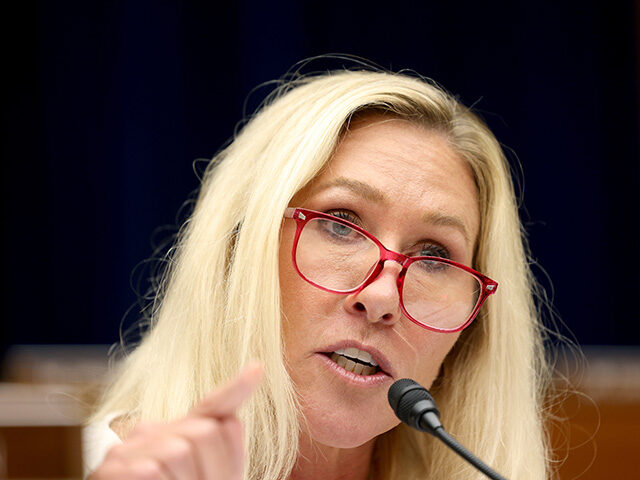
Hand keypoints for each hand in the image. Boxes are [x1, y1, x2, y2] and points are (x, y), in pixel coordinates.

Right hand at [90, 363, 262, 479]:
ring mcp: (125, 451)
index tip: (257, 369)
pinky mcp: (107, 470)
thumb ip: (222, 453)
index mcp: (177, 435)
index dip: (235, 389)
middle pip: (203, 432)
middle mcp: (150, 434)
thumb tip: (232, 421)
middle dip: (210, 471)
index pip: (211, 407)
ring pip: (178, 451)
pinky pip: (149, 471)